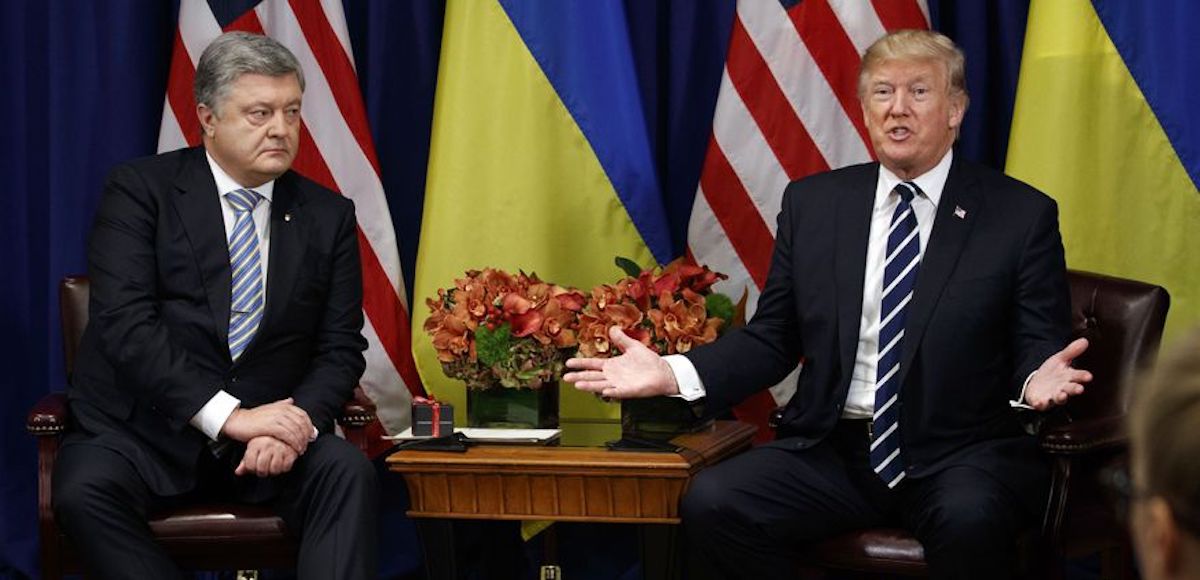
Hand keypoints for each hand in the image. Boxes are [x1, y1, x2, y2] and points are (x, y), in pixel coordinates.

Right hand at [220, 397, 313, 454]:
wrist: (237, 421)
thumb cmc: (254, 417)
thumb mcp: (269, 408)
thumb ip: (281, 404)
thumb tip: (292, 401)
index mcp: (284, 406)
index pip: (303, 415)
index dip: (309, 426)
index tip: (311, 436)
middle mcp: (282, 410)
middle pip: (301, 423)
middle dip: (306, 436)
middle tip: (307, 445)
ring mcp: (277, 418)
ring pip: (296, 430)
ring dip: (301, 441)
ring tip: (301, 450)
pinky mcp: (271, 426)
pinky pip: (288, 435)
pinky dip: (293, 443)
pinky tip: (294, 449)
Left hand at [235, 435, 298, 476]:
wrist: (284, 432)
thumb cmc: (265, 443)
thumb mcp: (253, 450)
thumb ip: (245, 462)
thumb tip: (238, 472)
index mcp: (256, 444)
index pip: (250, 466)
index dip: (252, 469)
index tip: (255, 466)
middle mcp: (267, 445)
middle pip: (262, 469)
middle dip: (262, 472)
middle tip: (264, 468)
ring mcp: (280, 448)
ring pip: (274, 469)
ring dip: (273, 471)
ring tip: (273, 465)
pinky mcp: (291, 452)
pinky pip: (286, 468)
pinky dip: (284, 468)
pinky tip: (282, 463)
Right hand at [563, 327, 678, 399]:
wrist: (663, 372)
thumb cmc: (648, 361)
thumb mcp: (633, 346)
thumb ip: (622, 339)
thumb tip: (612, 328)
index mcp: (612, 365)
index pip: (592, 364)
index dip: (580, 364)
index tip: (568, 363)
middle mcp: (613, 376)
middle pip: (592, 376)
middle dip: (579, 376)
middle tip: (566, 377)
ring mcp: (620, 384)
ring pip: (601, 385)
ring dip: (590, 385)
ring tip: (578, 385)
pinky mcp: (629, 390)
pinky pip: (619, 392)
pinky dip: (612, 392)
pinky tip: (605, 391)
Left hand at [1024, 338, 1092, 410]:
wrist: (1037, 385)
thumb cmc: (1052, 373)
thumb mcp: (1060, 360)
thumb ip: (1071, 352)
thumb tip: (1084, 340)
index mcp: (1069, 377)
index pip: (1078, 376)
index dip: (1083, 376)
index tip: (1088, 376)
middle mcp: (1063, 388)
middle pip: (1071, 389)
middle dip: (1075, 389)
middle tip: (1079, 389)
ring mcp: (1053, 396)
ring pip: (1059, 398)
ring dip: (1061, 397)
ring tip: (1061, 395)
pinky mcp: (1042, 402)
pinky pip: (1042, 404)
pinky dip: (1040, 404)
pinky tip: (1039, 402)